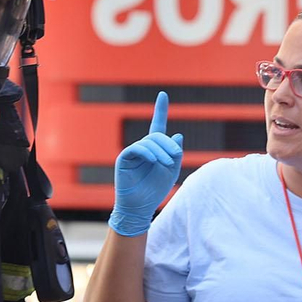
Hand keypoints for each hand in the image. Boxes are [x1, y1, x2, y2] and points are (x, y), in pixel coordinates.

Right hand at [108, 91, 182, 236]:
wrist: (140, 207)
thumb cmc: (155, 190)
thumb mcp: (171, 171)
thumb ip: (175, 153)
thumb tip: (178, 134)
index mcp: (154, 149)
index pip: (157, 125)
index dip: (160, 110)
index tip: (163, 95)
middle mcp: (143, 148)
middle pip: (157, 136)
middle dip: (168, 144)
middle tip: (174, 157)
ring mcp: (132, 152)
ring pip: (149, 142)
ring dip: (161, 151)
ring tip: (166, 163)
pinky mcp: (123, 158)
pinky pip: (136, 149)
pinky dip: (148, 153)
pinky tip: (154, 161)